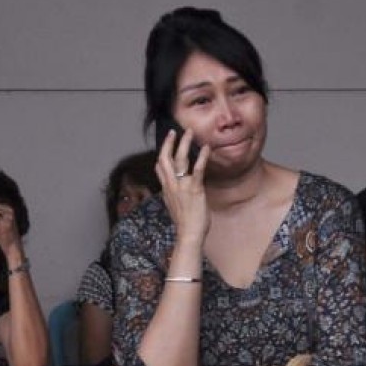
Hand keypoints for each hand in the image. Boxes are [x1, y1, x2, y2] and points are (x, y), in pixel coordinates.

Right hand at [154, 128, 211, 243]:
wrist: (189, 234)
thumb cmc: (185, 224)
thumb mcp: (175, 206)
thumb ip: (175, 195)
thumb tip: (179, 190)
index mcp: (166, 189)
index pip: (159, 168)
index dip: (161, 154)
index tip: (166, 144)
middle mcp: (171, 185)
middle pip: (164, 158)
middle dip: (168, 143)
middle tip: (174, 131)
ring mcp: (182, 186)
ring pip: (179, 159)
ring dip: (184, 144)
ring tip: (190, 132)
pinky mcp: (194, 189)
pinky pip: (197, 169)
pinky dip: (202, 157)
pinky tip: (206, 148)